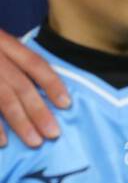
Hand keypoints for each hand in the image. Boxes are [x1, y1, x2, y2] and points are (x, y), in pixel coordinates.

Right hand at [0, 28, 70, 147]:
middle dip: (38, 110)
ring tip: (34, 141)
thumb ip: (11, 58)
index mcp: (1, 41)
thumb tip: (38, 87)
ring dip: (19, 122)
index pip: (33, 62)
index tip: (66, 104)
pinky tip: (3, 142)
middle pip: (19, 84)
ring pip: (2, 97)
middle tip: (53, 133)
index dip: (52, 83)